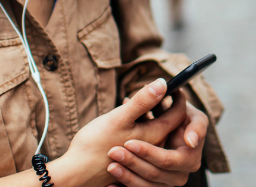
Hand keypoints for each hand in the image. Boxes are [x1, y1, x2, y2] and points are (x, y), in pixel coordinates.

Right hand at [58, 79, 187, 186]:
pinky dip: (137, 125)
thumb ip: (142, 101)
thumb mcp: (119, 118)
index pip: (178, 115)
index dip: (178, 98)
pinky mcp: (131, 158)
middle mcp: (153, 147)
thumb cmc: (95, 145)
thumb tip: (163, 83)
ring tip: (131, 102)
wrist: (76, 173)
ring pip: (153, 129)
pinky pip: (142, 138)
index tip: (175, 85)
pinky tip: (121, 118)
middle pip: (167, 122)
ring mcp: (142, 154)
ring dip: (147, 114)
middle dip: (161, 104)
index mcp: (154, 135)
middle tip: (152, 90)